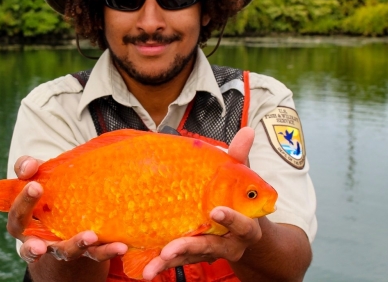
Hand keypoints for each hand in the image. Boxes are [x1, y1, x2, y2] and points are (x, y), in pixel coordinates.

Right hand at [6, 156, 127, 263]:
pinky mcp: (88, 251)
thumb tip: (29, 167)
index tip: (35, 186)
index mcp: (25, 224)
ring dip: (78, 246)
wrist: (71, 214)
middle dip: (34, 247)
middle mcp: (41, 241)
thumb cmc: (49, 192)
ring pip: (67, 253)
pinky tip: (120, 246)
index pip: (17, 218)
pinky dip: (108, 250)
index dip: (23, 203)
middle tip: (40, 245)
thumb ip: (27, 167)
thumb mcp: (37, 177)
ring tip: (91, 237)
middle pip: (33, 247)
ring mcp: (65, 248)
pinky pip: (97, 253)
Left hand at [142, 127, 259, 279]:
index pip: (243, 225)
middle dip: (192, 247)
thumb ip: (241, 158)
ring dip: (173, 260)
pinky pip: (178, 261)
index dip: (231, 220)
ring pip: (192, 257)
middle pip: (213, 248)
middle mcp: (230, 244)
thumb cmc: (238, 200)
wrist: (241, 232)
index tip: (215, 212)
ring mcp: (210, 252)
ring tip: (156, 262)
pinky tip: (147, 267)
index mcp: (246, 227)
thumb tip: (248, 130)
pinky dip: (162, 264)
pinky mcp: (193, 255)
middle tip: (172, 248)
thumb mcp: (240, 179)